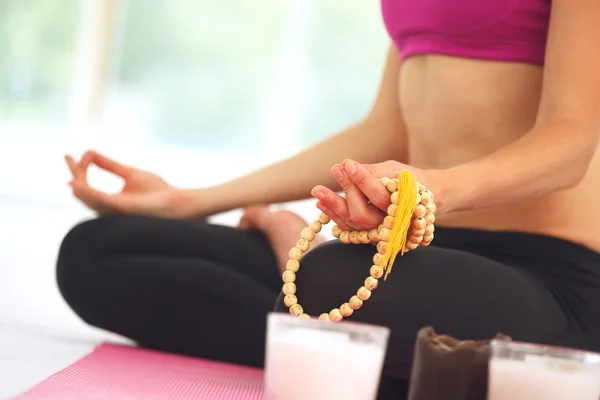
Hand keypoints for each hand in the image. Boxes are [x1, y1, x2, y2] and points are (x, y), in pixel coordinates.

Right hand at [65, 150, 193, 217]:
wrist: (178, 201)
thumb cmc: (157, 191)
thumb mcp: (129, 173)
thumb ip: (110, 165)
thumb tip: (90, 153)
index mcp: (110, 202)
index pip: (86, 186)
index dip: (76, 171)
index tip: (70, 155)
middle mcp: (108, 209)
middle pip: (82, 192)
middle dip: (74, 175)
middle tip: (68, 157)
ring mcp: (115, 211)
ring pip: (88, 198)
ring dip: (77, 183)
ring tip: (70, 171)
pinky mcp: (123, 209)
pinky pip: (100, 201)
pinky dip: (87, 192)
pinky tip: (77, 184)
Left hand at [310, 159, 430, 229]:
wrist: (421, 201)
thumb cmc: (409, 181)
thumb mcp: (396, 170)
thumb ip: (374, 170)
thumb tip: (346, 165)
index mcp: (404, 205)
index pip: (379, 195)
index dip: (362, 180)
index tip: (348, 164)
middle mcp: (391, 224)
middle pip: (363, 214)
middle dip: (347, 192)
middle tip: (335, 169)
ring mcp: (379, 232)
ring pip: (354, 223)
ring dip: (334, 206)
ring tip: (318, 189)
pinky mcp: (368, 234)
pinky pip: (348, 228)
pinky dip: (334, 215)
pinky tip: (321, 203)